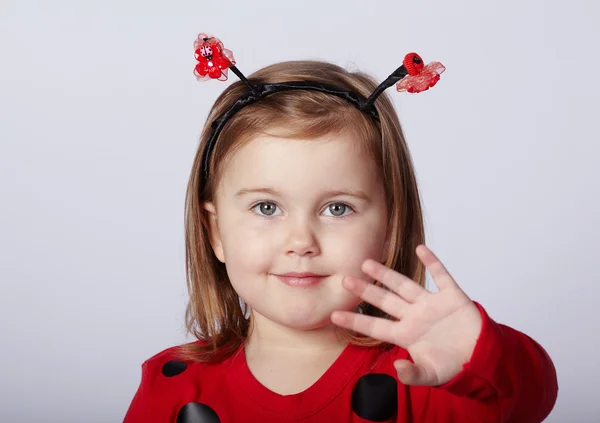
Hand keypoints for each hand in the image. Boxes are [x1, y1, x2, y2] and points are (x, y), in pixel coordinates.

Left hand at [331, 244, 481, 385]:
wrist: (482, 358)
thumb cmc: (454, 366)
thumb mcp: (431, 375)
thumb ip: (413, 375)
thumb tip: (396, 369)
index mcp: (406, 334)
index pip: (375, 326)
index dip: (355, 320)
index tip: (333, 315)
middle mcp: (415, 316)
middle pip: (385, 300)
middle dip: (365, 290)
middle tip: (345, 280)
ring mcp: (432, 305)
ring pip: (405, 285)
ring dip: (387, 274)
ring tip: (368, 262)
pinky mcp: (452, 297)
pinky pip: (441, 276)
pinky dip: (433, 262)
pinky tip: (421, 249)